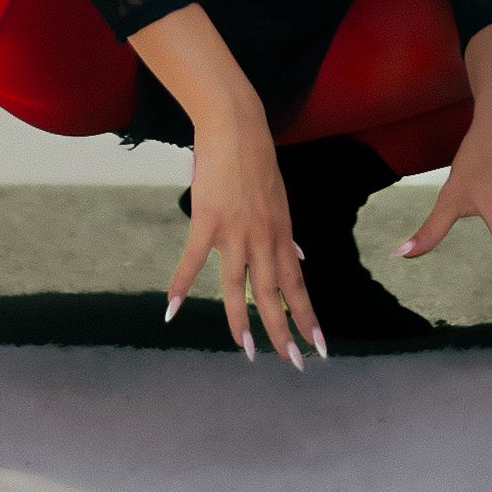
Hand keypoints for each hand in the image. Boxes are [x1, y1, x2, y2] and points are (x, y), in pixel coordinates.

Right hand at [166, 106, 324, 366]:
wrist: (236, 127)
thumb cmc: (256, 161)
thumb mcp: (280, 200)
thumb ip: (287, 234)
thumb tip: (300, 258)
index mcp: (282, 233)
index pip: (298, 284)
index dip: (309, 317)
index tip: (320, 346)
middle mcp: (264, 237)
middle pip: (276, 293)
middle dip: (285, 331)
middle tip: (294, 364)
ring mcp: (236, 230)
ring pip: (241, 286)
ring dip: (245, 321)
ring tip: (249, 352)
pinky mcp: (208, 220)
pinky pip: (194, 260)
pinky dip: (181, 285)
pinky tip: (172, 309)